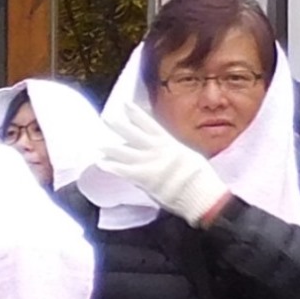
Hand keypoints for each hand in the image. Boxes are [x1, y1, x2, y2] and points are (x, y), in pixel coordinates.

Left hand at [97, 111, 230, 226]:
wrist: (201, 193)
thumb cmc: (200, 179)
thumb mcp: (190, 158)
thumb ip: (174, 153)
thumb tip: (168, 152)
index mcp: (169, 143)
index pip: (150, 124)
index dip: (136, 114)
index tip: (125, 105)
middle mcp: (157, 150)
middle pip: (133, 134)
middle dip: (119, 126)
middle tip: (106, 118)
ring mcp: (150, 162)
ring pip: (125, 152)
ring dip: (110, 148)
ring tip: (98, 144)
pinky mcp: (145, 177)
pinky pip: (124, 171)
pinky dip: (112, 167)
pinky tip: (101, 163)